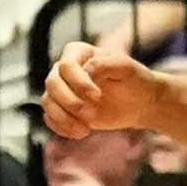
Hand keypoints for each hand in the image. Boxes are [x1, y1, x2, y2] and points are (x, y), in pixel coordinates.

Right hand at [40, 37, 161, 140]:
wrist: (139, 101)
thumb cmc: (134, 80)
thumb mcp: (126, 67)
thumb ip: (105, 63)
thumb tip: (85, 70)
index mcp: (78, 53)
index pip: (66, 65)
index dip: (78, 82)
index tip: (98, 96)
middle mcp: (65, 69)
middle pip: (52, 83)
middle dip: (69, 101)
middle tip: (91, 114)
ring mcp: (62, 89)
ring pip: (47, 102)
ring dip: (63, 118)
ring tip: (85, 130)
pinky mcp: (62, 109)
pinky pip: (50, 118)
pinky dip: (61, 127)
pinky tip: (81, 132)